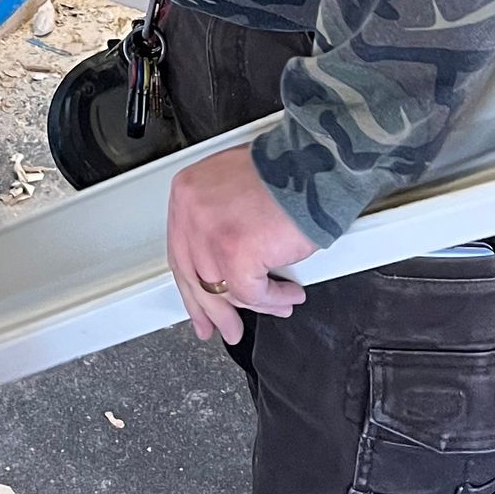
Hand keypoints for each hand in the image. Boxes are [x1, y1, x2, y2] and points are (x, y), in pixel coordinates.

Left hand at [167, 144, 315, 346]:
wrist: (314, 166)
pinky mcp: (237, 254)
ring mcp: (211, 235)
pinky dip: (274, 299)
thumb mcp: (232, 184)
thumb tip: (221, 263)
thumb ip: (218, 218)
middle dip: (213, 311)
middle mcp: (191, 212)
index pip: (180, 253)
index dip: (192, 287)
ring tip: (276, 307)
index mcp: (186, 193)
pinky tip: (289, 296)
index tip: (199, 308)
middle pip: (196, 277)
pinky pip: (254, 292)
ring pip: (226, 290)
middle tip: (223, 327)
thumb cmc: (284, 170)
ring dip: (255, 306)